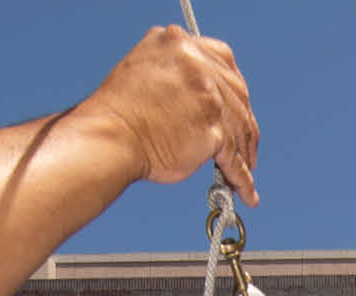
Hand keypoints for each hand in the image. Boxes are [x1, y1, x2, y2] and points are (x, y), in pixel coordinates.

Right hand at [83, 25, 259, 202]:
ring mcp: (208, 98)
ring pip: (240, 128)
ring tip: (246, 169)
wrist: (109, 138)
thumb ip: (175, 70)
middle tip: (246, 141)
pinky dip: (243, 179)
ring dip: (245, 152)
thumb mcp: (145, 68)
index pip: (223, 60)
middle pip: (238, 95)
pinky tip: (247, 192)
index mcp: (180, 43)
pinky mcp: (213, 131)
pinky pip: (235, 160)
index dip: (233, 87)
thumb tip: (199, 90)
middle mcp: (198, 65)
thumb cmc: (119, 111)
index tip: (238, 103)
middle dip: (244, 122)